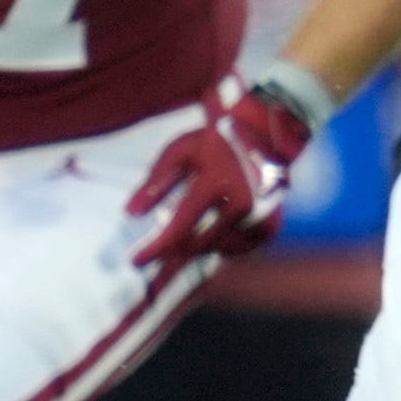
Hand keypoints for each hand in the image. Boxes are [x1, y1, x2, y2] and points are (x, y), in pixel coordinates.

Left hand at [127, 75, 315, 271]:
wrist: (265, 139)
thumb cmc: (215, 144)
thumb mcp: (179, 152)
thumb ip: (156, 182)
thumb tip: (131, 213)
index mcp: (217, 183)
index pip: (182, 223)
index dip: (157, 246)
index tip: (136, 261)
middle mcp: (242, 204)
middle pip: (198, 244)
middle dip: (172, 251)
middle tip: (154, 255)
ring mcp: (260, 217)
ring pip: (216, 249)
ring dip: (195, 246)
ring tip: (182, 236)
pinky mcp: (269, 228)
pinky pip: (235, 249)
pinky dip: (218, 245)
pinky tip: (207, 234)